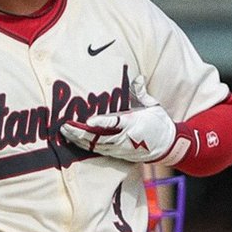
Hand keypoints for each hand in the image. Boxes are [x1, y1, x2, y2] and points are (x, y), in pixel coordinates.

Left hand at [61, 75, 177, 163]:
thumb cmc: (159, 124)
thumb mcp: (153, 106)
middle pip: (98, 137)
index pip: (115, 123)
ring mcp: (120, 148)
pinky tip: (74, 141)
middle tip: (65, 126)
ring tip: (64, 132)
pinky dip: (85, 146)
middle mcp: (124, 138)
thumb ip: (141, 93)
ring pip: (95, 146)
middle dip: (80, 133)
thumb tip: (137, 77)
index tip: (89, 121)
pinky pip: (98, 150)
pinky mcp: (117, 154)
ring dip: (79, 140)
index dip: (101, 122)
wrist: (167, 147)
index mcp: (133, 124)